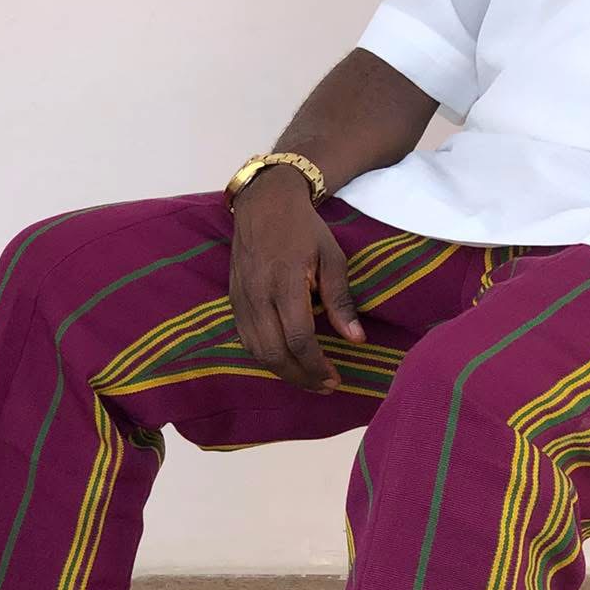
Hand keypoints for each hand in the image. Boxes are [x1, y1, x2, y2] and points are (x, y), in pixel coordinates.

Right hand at [228, 170, 366, 392]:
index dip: (316, 365)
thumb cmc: (304, 228)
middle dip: (301, 377)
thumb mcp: (332, 258)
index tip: (335, 379)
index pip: (298, 339)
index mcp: (285, 283)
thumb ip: (341, 300)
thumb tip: (356, 339)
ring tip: (308, 380)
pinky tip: (285, 361)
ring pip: (257, 351)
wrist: (264, 203)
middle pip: (275, 353)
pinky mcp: (233, 300)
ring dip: (283, 372)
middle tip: (325, 386)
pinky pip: (246, 340)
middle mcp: (258, 296)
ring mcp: (242, 299)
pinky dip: (266, 357)